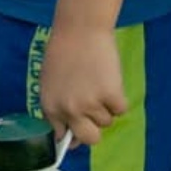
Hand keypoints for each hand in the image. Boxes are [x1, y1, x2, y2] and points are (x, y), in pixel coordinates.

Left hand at [37, 20, 127, 148]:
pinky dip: (119, 99)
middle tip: (97, 113)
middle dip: (95, 130)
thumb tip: (71, 135)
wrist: (79, 31)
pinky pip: (121, 110)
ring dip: (106, 107)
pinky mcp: (111, 96)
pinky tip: (109, 80)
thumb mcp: (51, 84)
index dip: (74, 133)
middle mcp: (68, 110)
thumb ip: (59, 107)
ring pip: (107, 121)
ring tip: (98, 83)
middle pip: (90, 139)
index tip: (80, 131)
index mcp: (49, 107)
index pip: (62, 136)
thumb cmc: (63, 53)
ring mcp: (90, 104)